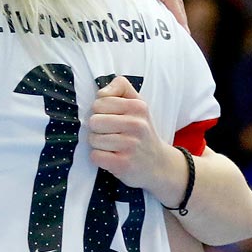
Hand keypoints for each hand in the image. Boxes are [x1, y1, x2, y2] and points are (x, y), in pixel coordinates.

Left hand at [88, 75, 185, 204]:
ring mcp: (130, 145)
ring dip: (98, 144)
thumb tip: (101, 92)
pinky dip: (99, 158)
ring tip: (113, 146)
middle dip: (97, 129)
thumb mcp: (137, 104)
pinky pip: (95, 156)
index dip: (100, 111)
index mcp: (138, 107)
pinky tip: (112, 157)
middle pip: (94, 121)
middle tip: (111, 134)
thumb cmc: (140, 131)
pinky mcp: (123, 164)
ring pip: (93, 139)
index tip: (112, 118)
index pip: (99, 102)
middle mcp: (136, 124)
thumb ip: (120, 88)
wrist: (158, 163)